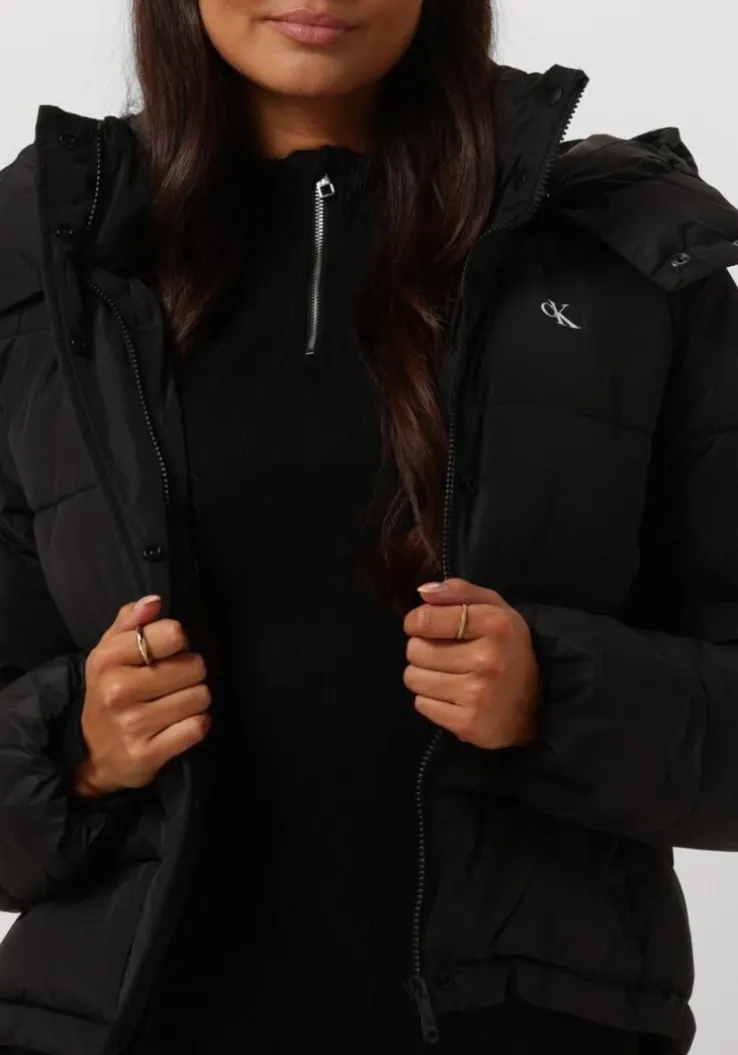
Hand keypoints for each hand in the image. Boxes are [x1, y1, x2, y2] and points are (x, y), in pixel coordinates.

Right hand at [72, 596, 211, 797]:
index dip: (178, 641)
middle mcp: (118, 691)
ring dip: (195, 700)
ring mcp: (133, 724)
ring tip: (176, 703)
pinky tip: (180, 724)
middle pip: (195, 666)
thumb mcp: (109, 652)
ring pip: (201, 697)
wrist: (92, 753)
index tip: (168, 651)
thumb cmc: (110, 691)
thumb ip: (130, 620)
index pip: (172, 634)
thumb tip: (154, 602)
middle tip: (173, 682)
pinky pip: (198, 727)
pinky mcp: (148, 753)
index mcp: (108, 659)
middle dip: (190, 672)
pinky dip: (196, 725)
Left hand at [403, 578, 539, 749]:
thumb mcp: (495, 609)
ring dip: (424, 676)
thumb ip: (460, 592)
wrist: (537, 705)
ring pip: (413, 678)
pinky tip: (453, 697)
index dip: (416, 622)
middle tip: (445, 655)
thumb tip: (423, 592)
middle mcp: (487, 659)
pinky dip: (431, 701)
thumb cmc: (508, 649)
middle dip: (422, 650)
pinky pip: (421, 704)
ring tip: (448, 676)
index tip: (423, 626)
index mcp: (495, 624)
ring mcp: (477, 694)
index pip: (426, 619)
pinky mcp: (467, 723)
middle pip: (415, 650)